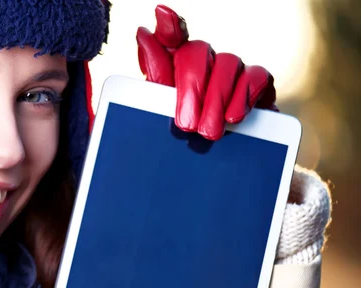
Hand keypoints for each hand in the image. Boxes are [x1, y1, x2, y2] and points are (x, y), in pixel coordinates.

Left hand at [136, 5, 277, 140]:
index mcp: (174, 62)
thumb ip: (155, 70)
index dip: (169, 26)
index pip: (172, 35)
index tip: (163, 16)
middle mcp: (203, 58)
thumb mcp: (160, 105)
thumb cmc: (181, 126)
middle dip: (192, 89)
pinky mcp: (256, 81)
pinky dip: (245, 95)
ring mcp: (230, 67)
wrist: (206, 157)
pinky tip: (234, 116)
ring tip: (207, 131)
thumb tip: (143, 32)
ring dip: (217, 99)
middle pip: (198, 51)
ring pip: (228, 62)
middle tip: (186, 124)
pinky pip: (257, 75)